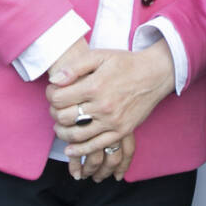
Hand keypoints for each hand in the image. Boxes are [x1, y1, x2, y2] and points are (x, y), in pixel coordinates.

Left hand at [47, 42, 173, 179]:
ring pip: (77, 134)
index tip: (52, 93)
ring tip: (59, 127)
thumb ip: (75, 67)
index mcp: (94, 86)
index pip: (59, 98)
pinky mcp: (121, 131)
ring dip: (62, 133)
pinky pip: (96, 146)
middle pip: (65, 117)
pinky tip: (70, 149)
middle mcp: (102, 106)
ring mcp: (112, 121)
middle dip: (54, 114)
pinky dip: (80, 150)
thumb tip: (55, 80)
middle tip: (54, 109)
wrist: (155, 74)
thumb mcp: (100, 55)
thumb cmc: (125, 63)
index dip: (50, 96)